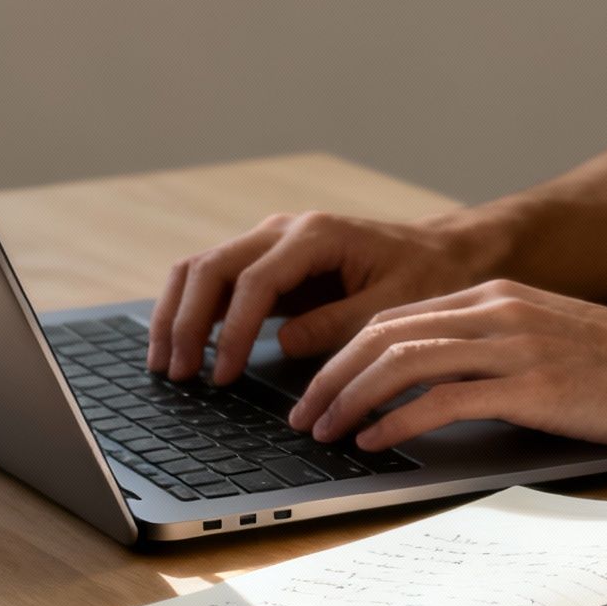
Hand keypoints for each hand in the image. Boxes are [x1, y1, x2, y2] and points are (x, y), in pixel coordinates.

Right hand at [149, 211, 495, 383]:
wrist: (442, 252)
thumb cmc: (426, 277)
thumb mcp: (395, 307)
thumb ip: (339, 324)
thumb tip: (282, 343)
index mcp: (315, 235)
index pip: (253, 282)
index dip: (231, 331)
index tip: (222, 374)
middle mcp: (284, 231)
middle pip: (210, 267)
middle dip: (185, 321)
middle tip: (175, 372)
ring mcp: (270, 244)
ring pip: (200, 269)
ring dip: (176, 314)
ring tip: (165, 363)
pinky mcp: (268, 265)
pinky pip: (216, 283)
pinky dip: (192, 312)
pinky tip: (181, 347)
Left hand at [287, 280, 606, 451]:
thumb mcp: (553, 345)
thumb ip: (499, 355)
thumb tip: (442, 395)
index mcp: (497, 296)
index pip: (395, 317)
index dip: (344, 352)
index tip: (318, 388)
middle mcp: (497, 310)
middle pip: (383, 333)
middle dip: (330, 375)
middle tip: (302, 414)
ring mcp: (514, 345)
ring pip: (401, 361)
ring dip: (349, 398)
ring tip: (324, 432)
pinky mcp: (531, 385)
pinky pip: (441, 399)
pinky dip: (396, 420)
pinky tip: (374, 441)